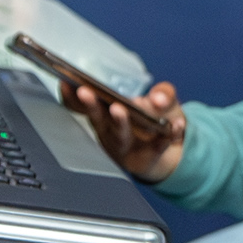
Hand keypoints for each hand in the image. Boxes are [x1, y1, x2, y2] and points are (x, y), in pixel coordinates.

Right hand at [65, 77, 184, 180]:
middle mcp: (111, 131)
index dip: (72, 96)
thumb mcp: (163, 100)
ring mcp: (127, 147)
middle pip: (97, 118)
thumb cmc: (158, 121)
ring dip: (119, 122)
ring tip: (120, 109)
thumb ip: (163, 94)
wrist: (173, 150)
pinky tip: (177, 125)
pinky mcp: (147, 159)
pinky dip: (167, 135)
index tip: (65, 82)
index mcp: (107, 114)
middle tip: (86, 92)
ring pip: (120, 135)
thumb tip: (159, 97)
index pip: (84, 105)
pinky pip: (157, 146)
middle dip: (91, 105)